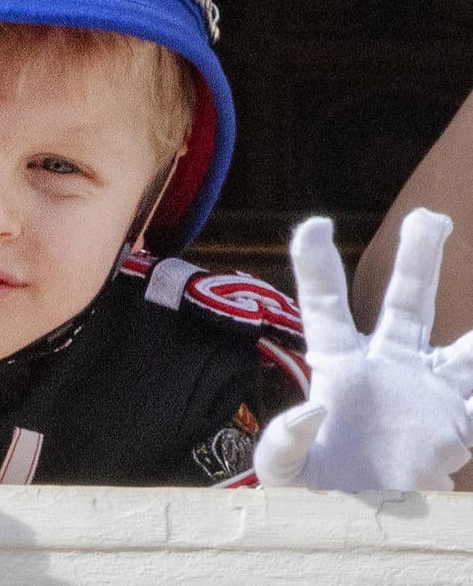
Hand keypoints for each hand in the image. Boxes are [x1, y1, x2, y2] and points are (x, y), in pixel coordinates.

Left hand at [254, 209, 472, 490]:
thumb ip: (283, 443)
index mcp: (340, 367)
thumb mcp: (289, 472)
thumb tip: (309, 410)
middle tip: (431, 214)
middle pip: (407, 304)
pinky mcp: (460, 423)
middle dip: (419, 259)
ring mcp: (430, 391)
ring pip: (463, 345)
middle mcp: (389, 367)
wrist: (374, 523)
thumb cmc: (325, 487)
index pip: (325, 307)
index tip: (313, 224)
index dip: (316, 265)